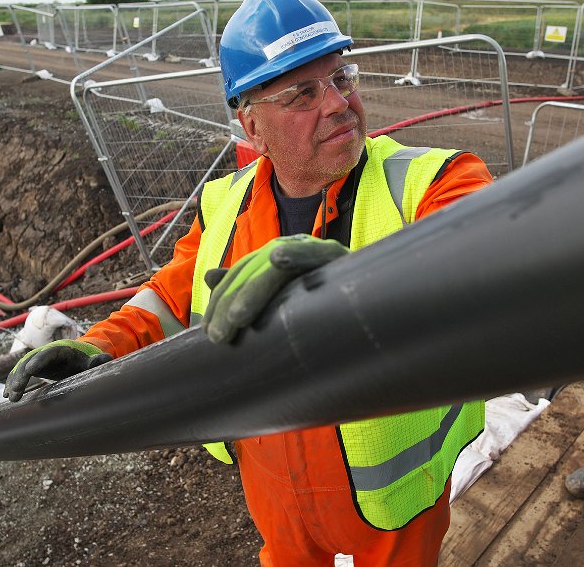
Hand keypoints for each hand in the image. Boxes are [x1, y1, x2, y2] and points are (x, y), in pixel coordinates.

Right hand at [3, 339, 112, 401]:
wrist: (78, 359)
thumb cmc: (85, 362)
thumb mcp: (91, 362)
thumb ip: (97, 362)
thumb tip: (105, 358)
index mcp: (62, 350)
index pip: (49, 353)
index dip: (39, 360)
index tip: (30, 370)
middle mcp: (46, 353)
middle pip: (31, 361)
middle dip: (22, 375)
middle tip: (16, 390)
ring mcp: (38, 360)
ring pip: (22, 368)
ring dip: (14, 381)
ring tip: (10, 397)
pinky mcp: (34, 369)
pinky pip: (20, 374)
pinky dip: (13, 382)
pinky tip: (6, 395)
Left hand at [202, 234, 347, 343]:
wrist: (374, 297)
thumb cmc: (327, 301)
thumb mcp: (283, 296)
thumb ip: (248, 285)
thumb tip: (210, 277)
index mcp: (278, 255)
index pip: (241, 275)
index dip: (221, 301)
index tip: (209, 331)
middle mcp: (293, 248)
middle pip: (253, 271)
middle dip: (231, 303)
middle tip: (217, 336)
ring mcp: (315, 251)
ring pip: (276, 268)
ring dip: (254, 290)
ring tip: (236, 317)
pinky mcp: (338, 257)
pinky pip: (316, 254)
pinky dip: (297, 254)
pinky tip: (279, 257)